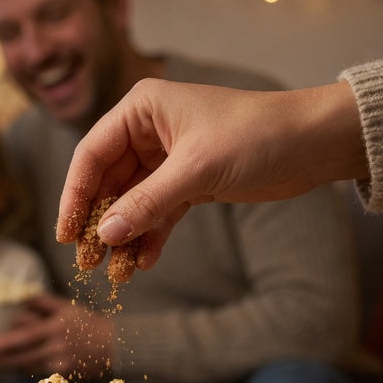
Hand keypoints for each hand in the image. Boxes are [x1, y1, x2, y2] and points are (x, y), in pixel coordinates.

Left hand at [0, 294, 113, 379]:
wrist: (116, 344)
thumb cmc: (88, 323)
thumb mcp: (68, 308)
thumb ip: (44, 303)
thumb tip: (22, 298)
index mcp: (56, 327)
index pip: (28, 335)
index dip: (9, 341)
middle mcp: (57, 346)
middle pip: (25, 355)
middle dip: (3, 359)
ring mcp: (61, 363)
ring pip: (30, 366)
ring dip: (10, 366)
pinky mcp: (64, 375)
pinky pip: (40, 372)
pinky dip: (25, 371)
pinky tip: (11, 370)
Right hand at [56, 78, 365, 270]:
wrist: (316, 143)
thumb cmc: (257, 136)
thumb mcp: (196, 170)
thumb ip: (147, 203)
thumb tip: (105, 235)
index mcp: (142, 110)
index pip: (92, 155)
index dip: (75, 195)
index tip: (66, 233)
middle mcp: (149, 132)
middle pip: (107, 183)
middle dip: (99, 223)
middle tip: (87, 262)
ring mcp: (167, 159)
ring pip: (131, 203)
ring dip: (124, 237)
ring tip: (116, 273)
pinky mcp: (188, 182)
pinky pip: (157, 214)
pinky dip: (150, 238)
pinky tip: (143, 263)